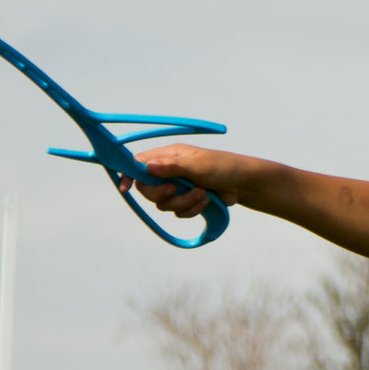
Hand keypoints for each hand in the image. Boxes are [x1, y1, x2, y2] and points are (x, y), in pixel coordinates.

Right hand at [120, 143, 244, 217]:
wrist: (242, 184)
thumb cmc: (221, 167)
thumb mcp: (196, 165)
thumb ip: (171, 167)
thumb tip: (147, 167)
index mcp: (168, 156)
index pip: (139, 163)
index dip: (129, 174)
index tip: (126, 188)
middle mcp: (169, 171)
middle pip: (147, 189)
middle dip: (162, 194)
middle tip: (175, 190)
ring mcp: (177, 187)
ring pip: (164, 204)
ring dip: (183, 202)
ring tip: (202, 194)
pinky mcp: (187, 201)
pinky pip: (178, 213)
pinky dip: (191, 210)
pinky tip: (205, 201)